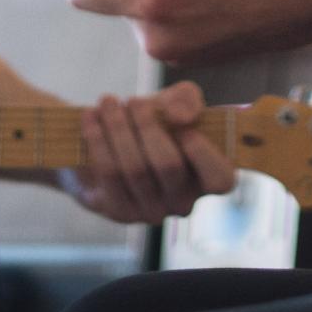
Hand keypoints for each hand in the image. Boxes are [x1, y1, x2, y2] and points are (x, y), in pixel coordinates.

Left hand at [65, 82, 237, 221]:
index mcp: (207, 178)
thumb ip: (188, 100)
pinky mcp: (119, 211)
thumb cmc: (155, 122)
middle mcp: (183, 202)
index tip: (183, 126)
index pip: (220, 180)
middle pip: (168, 165)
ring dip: (117, 128)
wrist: (110, 139)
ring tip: (108, 102)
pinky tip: (91, 117)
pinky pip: (108, 174)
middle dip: (147, 125)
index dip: (203, 154)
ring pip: (134, 168)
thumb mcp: (176, 103)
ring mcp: (151, 211)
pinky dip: (97, 140)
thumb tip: (180, 117)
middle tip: (132, 100)